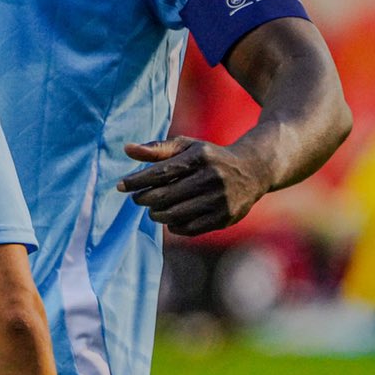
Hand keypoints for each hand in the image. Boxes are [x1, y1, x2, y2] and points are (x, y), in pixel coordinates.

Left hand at [118, 136, 269, 236]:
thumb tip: (127, 150)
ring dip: (157, 214)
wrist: (253, 171)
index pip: (161, 172)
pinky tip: (170, 219)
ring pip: (176, 214)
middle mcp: (211, 177)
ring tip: (153, 209)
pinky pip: (190, 228)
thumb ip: (157, 149)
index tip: (120, 186)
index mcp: (200, 157)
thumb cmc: (210, 157)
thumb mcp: (187, 146)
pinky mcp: (225, 217)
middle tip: (137, 199)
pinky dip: (174, 226)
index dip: (137, 181)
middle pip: (166, 196)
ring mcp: (220, 199)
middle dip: (145, 199)